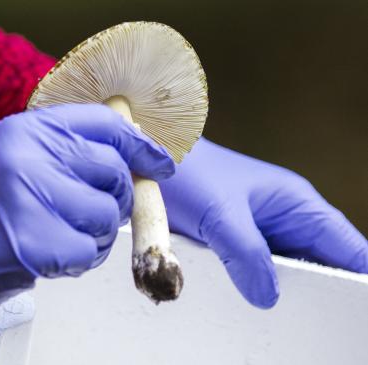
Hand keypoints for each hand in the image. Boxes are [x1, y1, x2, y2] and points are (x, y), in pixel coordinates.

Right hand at [0, 104, 174, 332]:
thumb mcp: (11, 158)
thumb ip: (62, 153)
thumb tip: (127, 164)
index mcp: (27, 129)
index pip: (104, 124)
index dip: (141, 145)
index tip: (160, 163)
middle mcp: (31, 155)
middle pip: (113, 169)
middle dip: (116, 196)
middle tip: (97, 211)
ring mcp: (31, 198)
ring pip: (105, 213)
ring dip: (96, 233)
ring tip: (64, 236)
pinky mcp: (33, 242)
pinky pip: (89, 251)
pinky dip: (81, 259)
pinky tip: (56, 257)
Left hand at [160, 138, 367, 307]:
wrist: (147, 157)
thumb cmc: (188, 172)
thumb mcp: (219, 215)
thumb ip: (247, 254)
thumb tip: (268, 297)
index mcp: (296, 203)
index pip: (347, 247)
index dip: (358, 276)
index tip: (355, 307)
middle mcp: (283, 216)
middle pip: (319, 263)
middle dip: (318, 291)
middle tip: (310, 322)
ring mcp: (258, 228)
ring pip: (286, 269)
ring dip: (282, 290)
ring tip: (278, 318)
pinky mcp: (233, 238)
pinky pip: (255, 268)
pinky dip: (254, 284)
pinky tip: (245, 301)